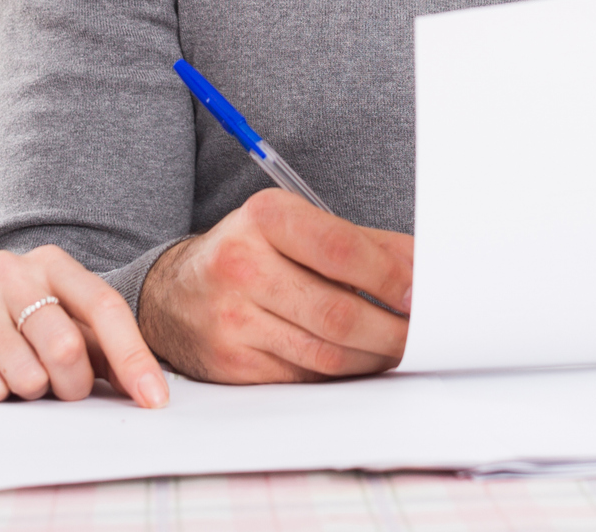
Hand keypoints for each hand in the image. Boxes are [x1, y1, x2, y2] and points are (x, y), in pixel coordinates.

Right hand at [0, 244, 169, 407]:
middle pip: (67, 346)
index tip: (155, 400)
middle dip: (73, 385)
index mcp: (52, 264)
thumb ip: (102, 350)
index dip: (133, 357)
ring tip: (15, 377)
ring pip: (27, 374)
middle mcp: (12, 270)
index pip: (105, 306)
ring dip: (30, 393)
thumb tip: (149, 390)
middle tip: (61, 392)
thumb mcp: (60, 328)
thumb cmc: (12, 332)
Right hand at [137, 189, 411, 382]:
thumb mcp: (294, 224)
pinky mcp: (232, 363)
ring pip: (326, 353)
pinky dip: (341, 372)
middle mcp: (242, 265)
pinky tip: (357, 361)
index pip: (342, 250)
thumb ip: (360, 243)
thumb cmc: (250, 251)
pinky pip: (305, 376)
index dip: (391, 276)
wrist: (172, 292)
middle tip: (420, 333)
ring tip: (397, 349)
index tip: (423, 294)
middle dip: (392, 330)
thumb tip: (421, 268)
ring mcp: (232, 319)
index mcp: (265, 217)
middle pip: (338, 312)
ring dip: (374, 357)